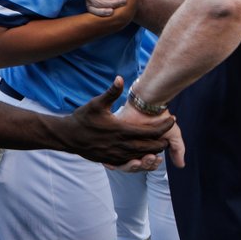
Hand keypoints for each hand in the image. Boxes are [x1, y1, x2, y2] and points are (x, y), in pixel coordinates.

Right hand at [60, 77, 180, 165]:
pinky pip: (131, 161)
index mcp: (121, 130)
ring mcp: (116, 155)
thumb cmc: (83, 118)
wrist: (68, 137)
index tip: (173, 120)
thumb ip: (111, 92)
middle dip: (162, 142)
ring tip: (159, 145)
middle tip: (169, 136)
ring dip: (152, 151)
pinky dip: (140, 157)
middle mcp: (121, 145)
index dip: (164, 127)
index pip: (150, 131)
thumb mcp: (96, 103)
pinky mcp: (111, 160)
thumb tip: (120, 78)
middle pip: (150, 147)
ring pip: (141, 156)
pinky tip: (142, 153)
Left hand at [108, 103, 185, 170]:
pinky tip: (129, 159)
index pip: (147, 165)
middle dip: (145, 165)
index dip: (152, 165)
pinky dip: (117, 164)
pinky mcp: (113, 142)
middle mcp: (133, 149)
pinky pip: (111, 160)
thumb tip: (181, 166)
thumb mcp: (172, 134)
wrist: (148, 104)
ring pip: (126, 164)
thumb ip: (177, 149)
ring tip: (144, 156)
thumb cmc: (160, 118)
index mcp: (145, 150)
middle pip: (137, 166)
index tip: (158, 159)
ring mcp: (122, 146)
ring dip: (135, 165)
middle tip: (151, 157)